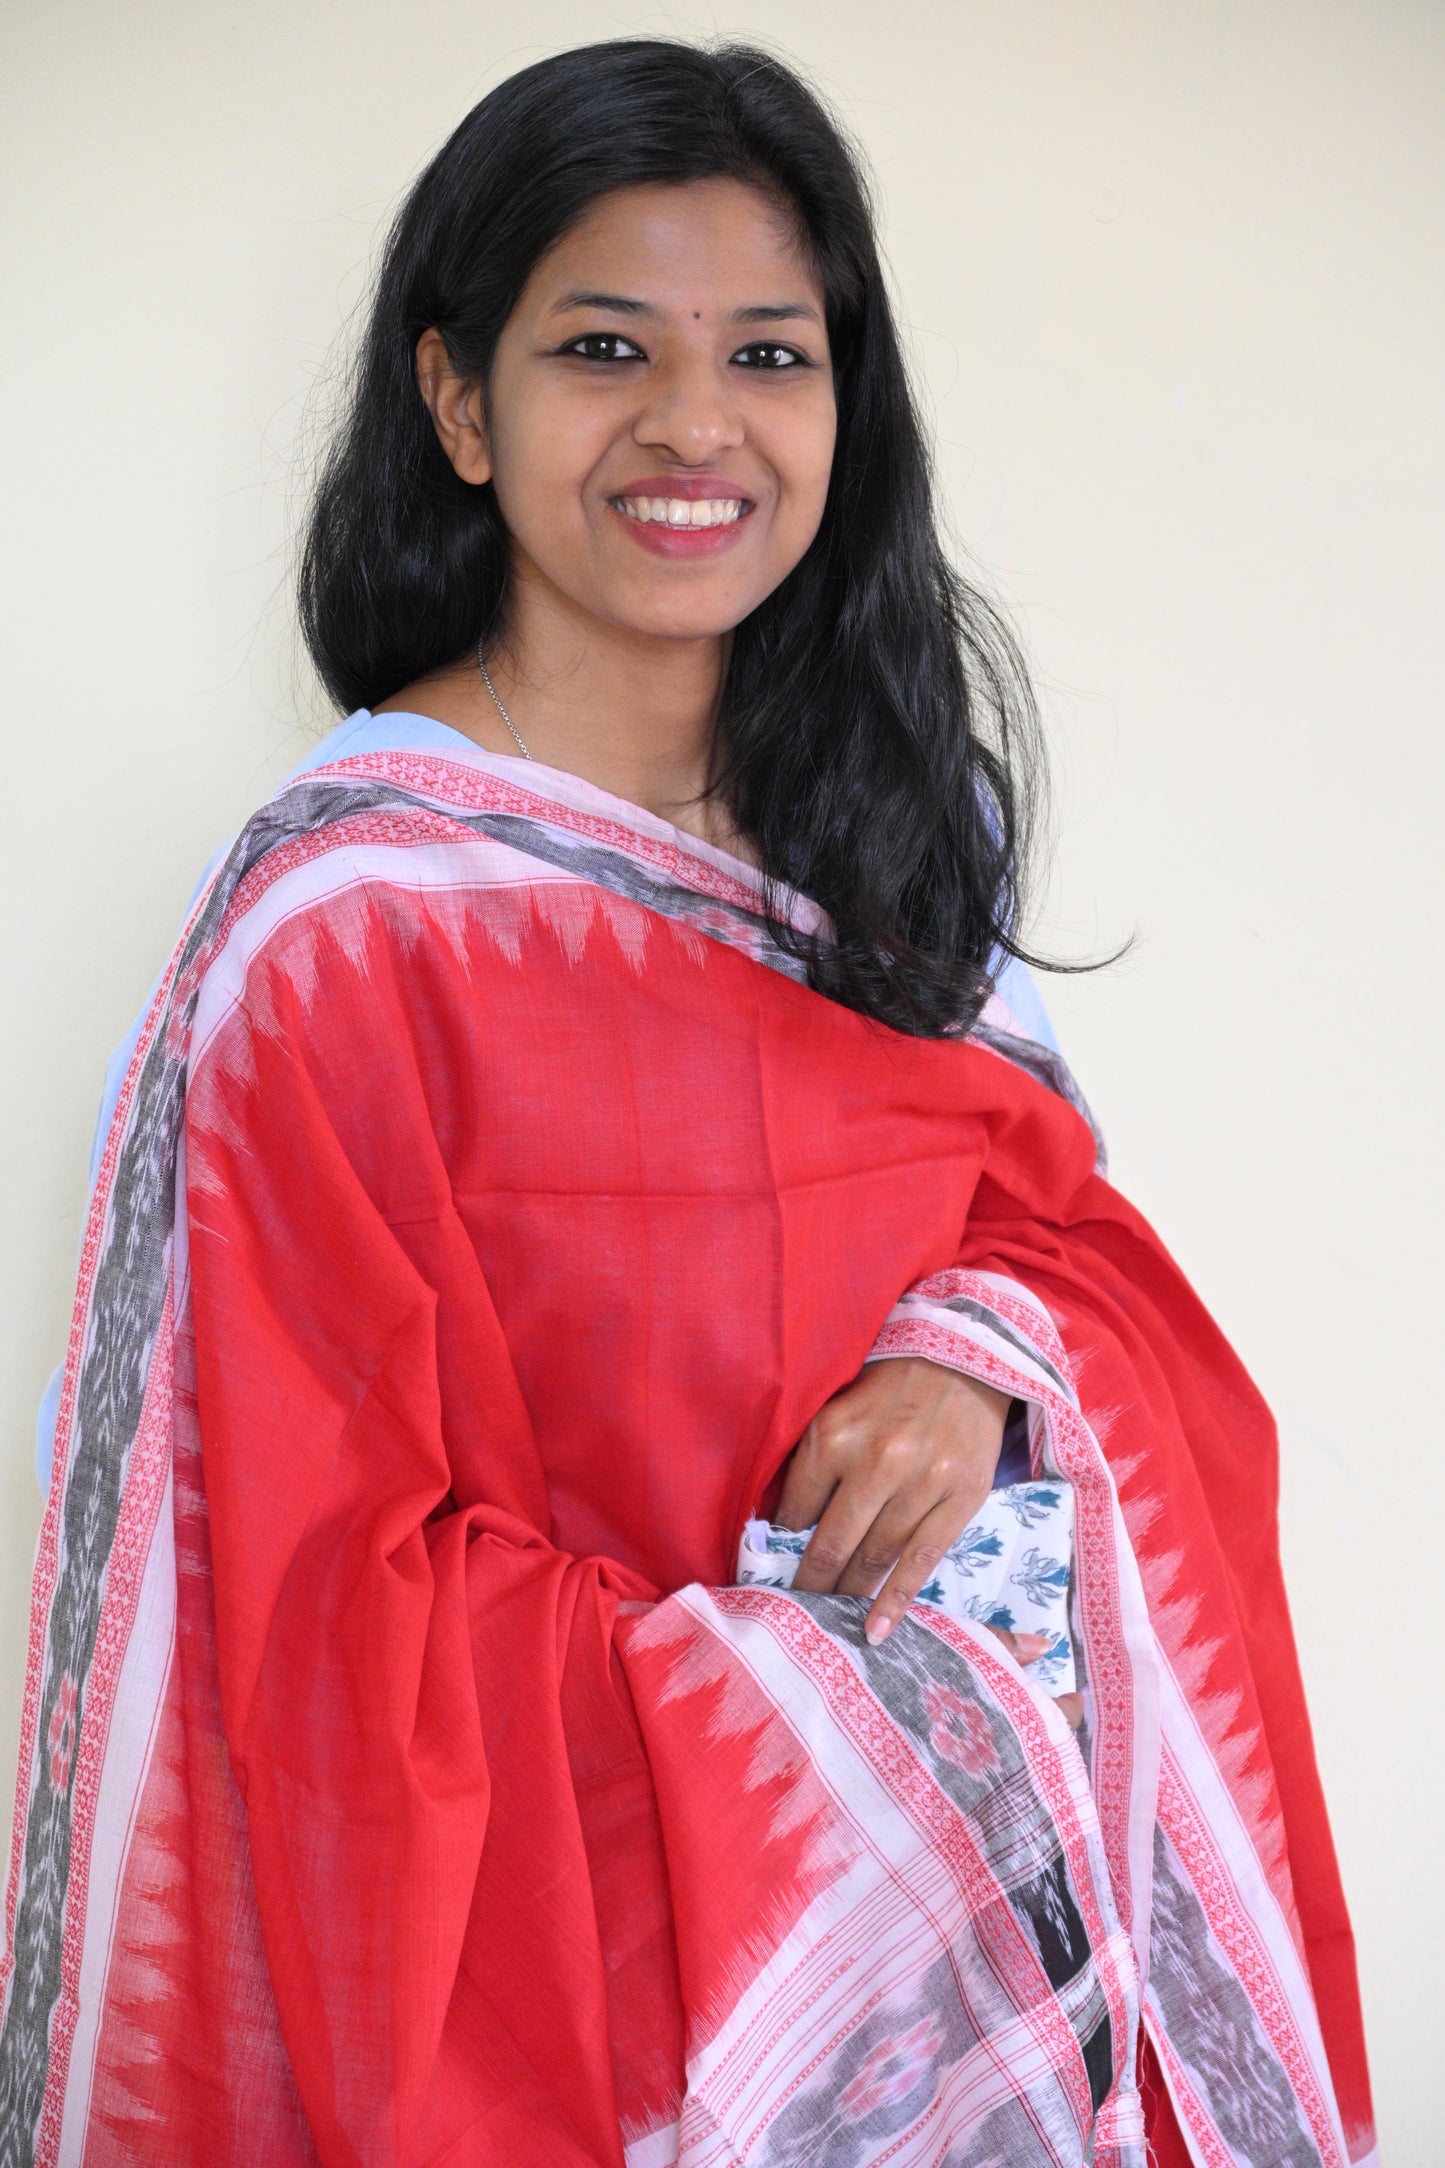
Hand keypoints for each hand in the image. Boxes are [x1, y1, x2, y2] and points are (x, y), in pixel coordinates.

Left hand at [777, 1357, 1010, 1646]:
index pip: (794, 1511)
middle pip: (832, 1544)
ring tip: (828, 1620)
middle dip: (809, 1583)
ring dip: (848, 1595)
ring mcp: (922, 1484)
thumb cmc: (888, 1390)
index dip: (780, 1546)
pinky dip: (896, 1602)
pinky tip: (875, 1631)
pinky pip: (921, 1563)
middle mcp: (877, 1462)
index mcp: (835, 1436)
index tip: (768, 1572)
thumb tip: (781, 1525)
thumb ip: (812, 1461)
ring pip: (874, 1558)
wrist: (964, 1363)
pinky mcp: (960, 1500)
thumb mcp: (836, 1409)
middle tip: (790, 1613)